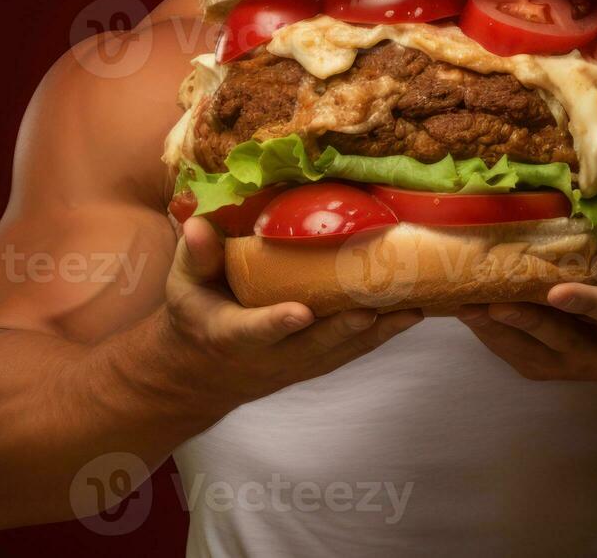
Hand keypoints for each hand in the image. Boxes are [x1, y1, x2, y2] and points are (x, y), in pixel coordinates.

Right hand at [163, 216, 422, 405]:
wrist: (202, 372)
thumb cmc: (195, 316)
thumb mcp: (184, 287)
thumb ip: (196, 255)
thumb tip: (198, 223)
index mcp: (230, 335)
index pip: (254, 330)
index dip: (276, 323)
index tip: (300, 312)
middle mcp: (268, 356)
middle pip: (311, 346)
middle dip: (343, 329)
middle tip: (372, 310)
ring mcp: (295, 364)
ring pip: (340, 351)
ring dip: (376, 333)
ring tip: (412, 309)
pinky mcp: (315, 363)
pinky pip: (352, 351)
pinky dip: (382, 334)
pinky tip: (412, 313)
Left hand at [455, 209, 596, 381]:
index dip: (587, 304)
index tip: (558, 290)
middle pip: (561, 339)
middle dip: (526, 322)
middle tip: (491, 302)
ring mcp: (577, 367)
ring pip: (533, 354)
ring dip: (497, 332)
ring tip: (464, 305)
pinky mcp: (556, 371)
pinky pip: (519, 359)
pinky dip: (493, 339)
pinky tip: (470, 315)